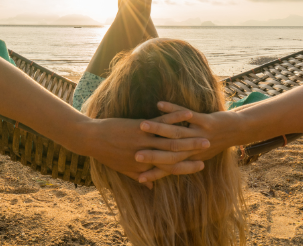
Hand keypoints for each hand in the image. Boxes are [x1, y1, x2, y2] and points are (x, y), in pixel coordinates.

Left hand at [82, 109, 209, 187]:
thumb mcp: (124, 170)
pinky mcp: (140, 127)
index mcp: (144, 166)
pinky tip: (187, 114)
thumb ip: (139, 177)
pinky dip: (175, 117)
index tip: (201, 165)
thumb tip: (149, 187)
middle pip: (175, 155)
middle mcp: (147, 155)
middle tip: (210, 149)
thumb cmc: (107, 154)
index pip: (171, 169)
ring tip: (205, 135)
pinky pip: (161, 122)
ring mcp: (144, 141)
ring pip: (172, 140)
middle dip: (194, 152)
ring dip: (190, 137)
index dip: (187, 167)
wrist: (91, 139)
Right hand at [135, 102, 239, 182]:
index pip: (168, 168)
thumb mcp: (197, 157)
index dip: (153, 172)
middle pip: (169, 152)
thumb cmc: (213, 143)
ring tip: (141, 126)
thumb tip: (171, 174)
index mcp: (190, 158)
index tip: (137, 176)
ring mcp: (200, 134)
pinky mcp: (206, 122)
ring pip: (175, 132)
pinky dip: (173, 110)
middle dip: (150, 153)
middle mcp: (194, 149)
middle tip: (133, 153)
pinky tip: (159, 104)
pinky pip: (187, 114)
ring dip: (158, 128)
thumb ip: (179, 164)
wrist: (236, 131)